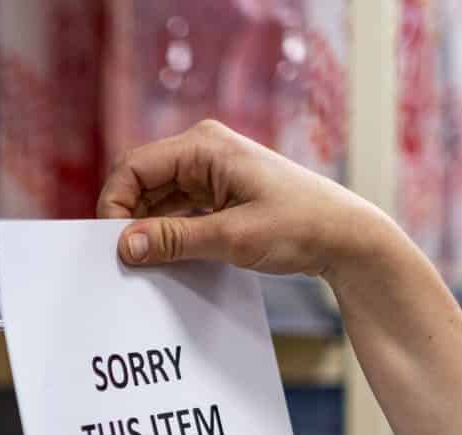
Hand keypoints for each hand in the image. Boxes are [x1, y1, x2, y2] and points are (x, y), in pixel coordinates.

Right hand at [98, 120, 398, 280]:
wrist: (347, 236)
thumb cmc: (300, 226)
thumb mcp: (232, 237)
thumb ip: (174, 240)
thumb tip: (125, 245)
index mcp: (205, 145)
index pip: (134, 167)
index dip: (114, 205)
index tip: (113, 245)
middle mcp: (203, 150)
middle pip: (140, 181)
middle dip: (128, 218)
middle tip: (124, 258)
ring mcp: (210, 170)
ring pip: (155, 197)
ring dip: (147, 227)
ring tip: (144, 262)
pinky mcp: (218, 192)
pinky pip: (175, 208)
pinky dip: (166, 231)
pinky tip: (166, 257)